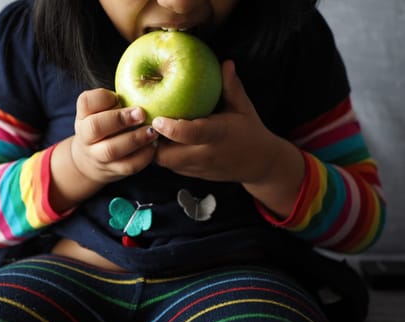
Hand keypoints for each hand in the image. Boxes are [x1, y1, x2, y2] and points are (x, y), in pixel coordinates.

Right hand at [71, 88, 158, 183]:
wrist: (90, 161)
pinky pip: (128, 165)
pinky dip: (144, 156)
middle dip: (119, 119)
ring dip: (135, 139)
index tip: (117, 96)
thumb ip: (116, 101)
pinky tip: (153, 146)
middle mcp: (86, 136)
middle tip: (141, 113)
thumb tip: (148, 85)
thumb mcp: (101, 111)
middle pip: (95, 127)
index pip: (86, 102)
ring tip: (152, 131)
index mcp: (83, 115)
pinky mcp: (113, 170)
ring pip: (112, 149)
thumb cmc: (104, 126)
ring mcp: (97, 155)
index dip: (103, 98)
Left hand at [151, 60, 281, 182]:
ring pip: (164, 163)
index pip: (191, 134)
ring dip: (154, 147)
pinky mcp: (193, 175)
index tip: (157, 118)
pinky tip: (160, 138)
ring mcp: (198, 168)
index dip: (171, 128)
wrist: (259, 163)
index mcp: (218, 135)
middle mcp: (206, 154)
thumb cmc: (249, 131)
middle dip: (152, 141)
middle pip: (168, 155)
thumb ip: (231, 86)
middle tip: (146, 123)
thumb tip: (225, 62)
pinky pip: (170, 166)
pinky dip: (162, 154)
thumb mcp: (243, 107)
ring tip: (151, 129)